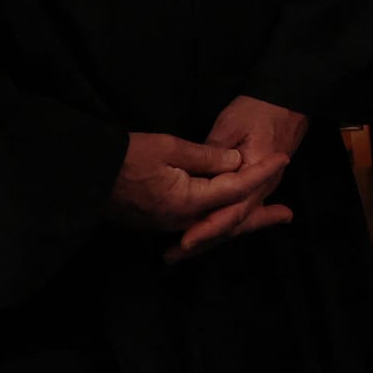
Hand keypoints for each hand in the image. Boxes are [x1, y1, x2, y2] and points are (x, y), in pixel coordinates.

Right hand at [108, 132, 283, 235]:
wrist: (84, 175)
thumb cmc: (126, 156)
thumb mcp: (169, 148)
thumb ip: (207, 157)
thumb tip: (237, 163)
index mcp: (187, 202)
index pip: (234, 189)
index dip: (260, 172)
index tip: (283, 159)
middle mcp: (180, 220)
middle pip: (228, 219)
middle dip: (260, 217)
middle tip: (288, 215)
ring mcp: (167, 224)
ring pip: (213, 223)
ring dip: (242, 219)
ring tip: (269, 216)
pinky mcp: (157, 221)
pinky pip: (197, 223)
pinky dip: (218, 219)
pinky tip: (227, 213)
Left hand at [166, 95, 306, 261]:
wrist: (288, 100)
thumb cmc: (259, 110)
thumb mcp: (232, 125)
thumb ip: (213, 153)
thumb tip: (192, 176)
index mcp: (258, 176)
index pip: (233, 210)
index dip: (209, 227)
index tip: (185, 241)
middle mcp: (262, 190)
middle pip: (234, 224)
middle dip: (204, 242)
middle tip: (173, 256)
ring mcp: (261, 190)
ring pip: (236, 222)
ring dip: (210, 239)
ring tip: (181, 254)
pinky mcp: (257, 187)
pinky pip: (238, 213)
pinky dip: (221, 226)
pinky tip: (204, 238)